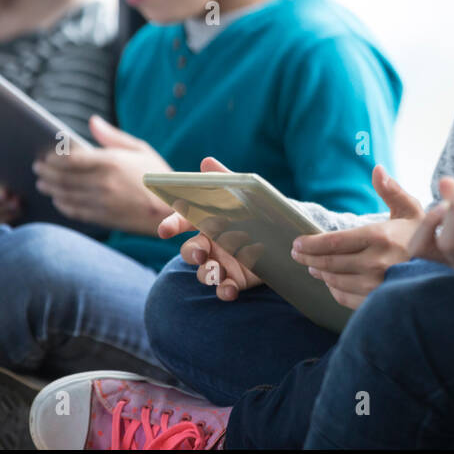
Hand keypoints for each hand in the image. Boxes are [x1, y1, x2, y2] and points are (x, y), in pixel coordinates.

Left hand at [32, 115, 171, 232]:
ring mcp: (101, 202)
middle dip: (45, 172)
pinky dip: (61, 204)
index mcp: (111, 162)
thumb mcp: (141, 150)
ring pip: (63, 194)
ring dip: (49, 188)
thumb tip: (92, 121)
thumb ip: (112, 136)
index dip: (53, 157)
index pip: (69, 159)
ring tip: (42, 183)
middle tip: (38, 168)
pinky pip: (73, 210)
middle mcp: (103, 182)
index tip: (46, 155)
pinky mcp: (102, 218)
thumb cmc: (158, 176)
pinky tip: (58, 199)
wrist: (172, 210)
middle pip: (61, 177)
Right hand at [156, 156, 262, 300]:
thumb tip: (206, 162)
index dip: (171, 224)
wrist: (289, 233)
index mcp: (209, 221)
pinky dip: (223, 291)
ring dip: (207, 273)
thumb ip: (226, 180)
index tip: (164, 230)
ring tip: (218, 271)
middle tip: (201, 253)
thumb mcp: (246, 195)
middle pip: (190, 251)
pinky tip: (229, 290)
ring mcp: (222, 263)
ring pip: (203, 272)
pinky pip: (222, 288)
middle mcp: (211, 243)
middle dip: (191, 253)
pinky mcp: (235, 279)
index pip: (183, 221)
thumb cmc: (261, 210)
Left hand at [292, 165, 424, 309]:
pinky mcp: (378, 300)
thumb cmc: (425, 234)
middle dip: (308, 258)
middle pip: (329, 262)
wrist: (446, 267)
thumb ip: (390, 190)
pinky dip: (334, 289)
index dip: (311, 244)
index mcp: (381, 237)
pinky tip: (332, 281)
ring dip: (320, 273)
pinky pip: (346, 297)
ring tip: (313, 266)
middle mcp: (377, 263)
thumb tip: (376, 169)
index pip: (334, 242)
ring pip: (335, 280)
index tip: (297, 243)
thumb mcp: (410, 208)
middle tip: (297, 254)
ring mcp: (378, 285)